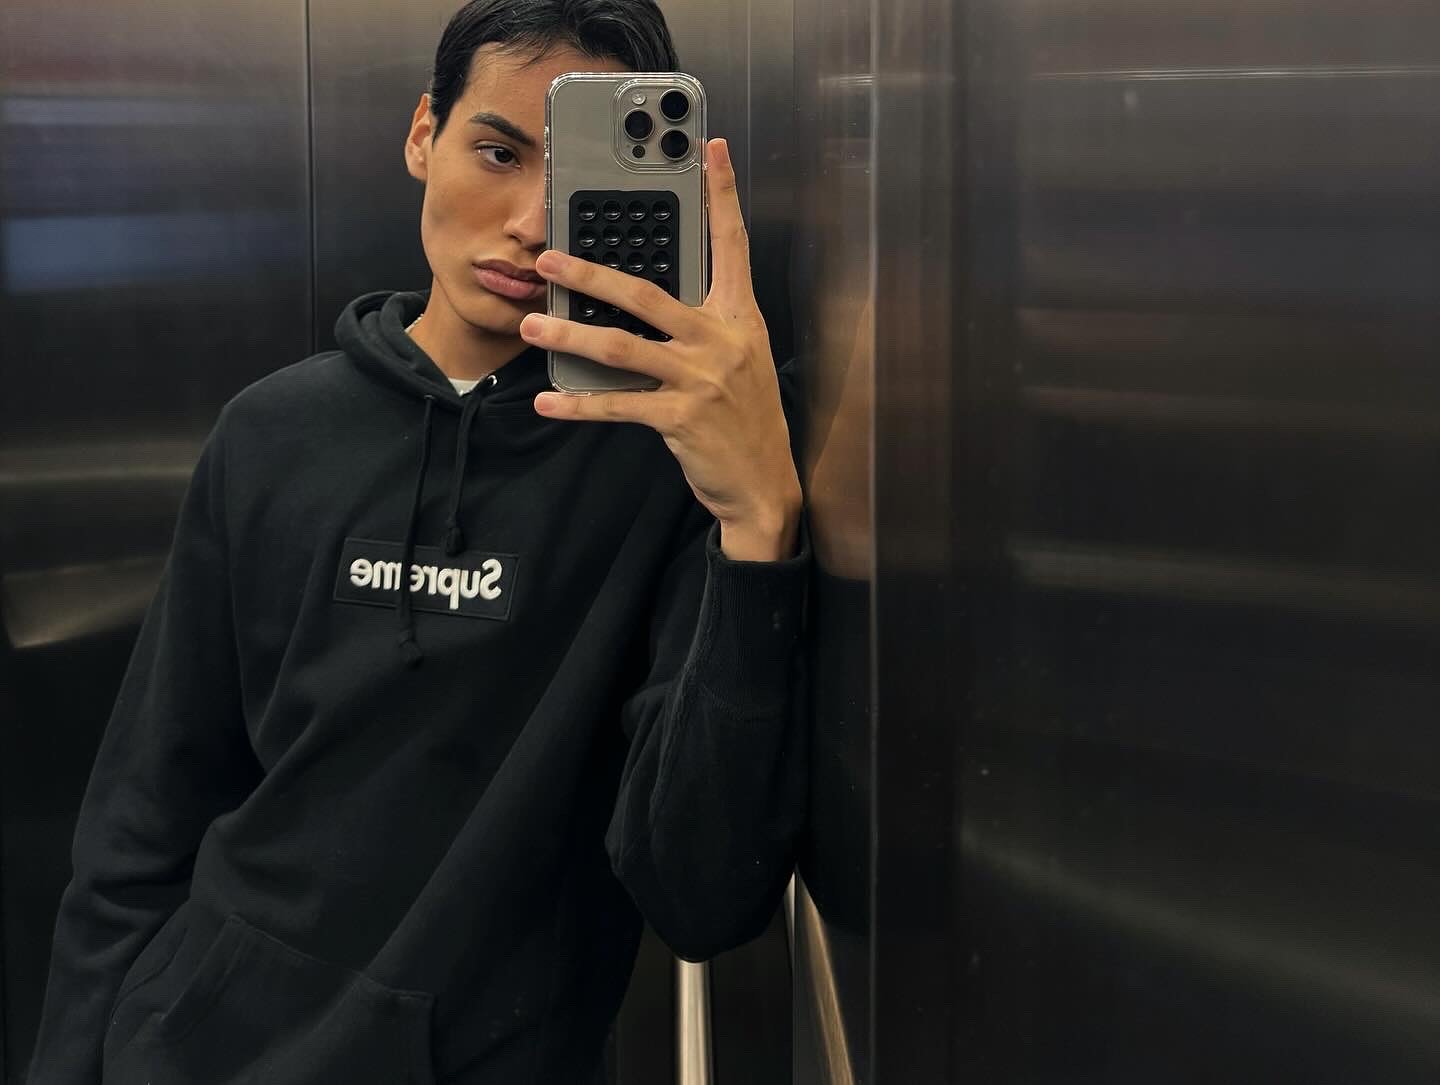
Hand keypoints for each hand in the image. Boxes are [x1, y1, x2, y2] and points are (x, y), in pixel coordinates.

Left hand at [521, 138, 802, 560]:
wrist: (765, 486)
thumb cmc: (746, 420)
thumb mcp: (740, 360)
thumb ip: (703, 326)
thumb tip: (642, 303)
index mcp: (740, 317)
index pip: (732, 244)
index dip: (722, 194)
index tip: (711, 148)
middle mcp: (722, 340)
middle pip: (646, 294)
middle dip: (591, 274)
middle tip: (549, 260)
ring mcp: (702, 379)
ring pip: (621, 348)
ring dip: (570, 336)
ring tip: (532, 326)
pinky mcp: (681, 417)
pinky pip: (617, 406)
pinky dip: (578, 403)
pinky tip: (548, 399)